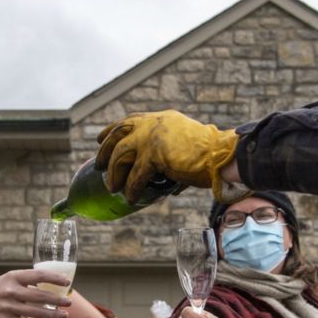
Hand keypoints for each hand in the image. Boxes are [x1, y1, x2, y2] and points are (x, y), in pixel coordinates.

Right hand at [0, 268, 70, 317]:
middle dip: (57, 300)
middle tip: (69, 302)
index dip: (55, 278)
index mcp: (12, 277)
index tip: (67, 282)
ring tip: (65, 315)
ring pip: (35, 312)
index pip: (38, 275)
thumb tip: (50, 285)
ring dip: (52, 314)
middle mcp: (10, 291)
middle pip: (39, 295)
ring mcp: (8, 307)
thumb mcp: (7, 280)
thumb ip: (26, 282)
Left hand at [96, 110, 245, 203]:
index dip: (112, 129)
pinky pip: (136, 174)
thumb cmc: (210, 155)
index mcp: (161, 119)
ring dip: (114, 173)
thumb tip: (164, 177)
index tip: (100, 138)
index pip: (130, 120)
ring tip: (112, 187)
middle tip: (97, 165)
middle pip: (119, 133)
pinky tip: (129, 198)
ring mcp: (152, 137)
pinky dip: (131, 188)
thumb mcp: (185, 145)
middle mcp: (154, 124)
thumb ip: (169, 153)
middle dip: (105, 150)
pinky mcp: (154, 154)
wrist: (221, 155)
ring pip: (121, 153)